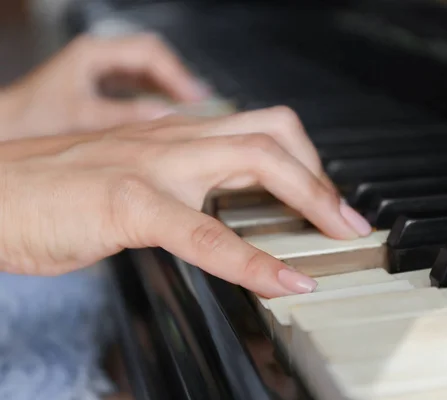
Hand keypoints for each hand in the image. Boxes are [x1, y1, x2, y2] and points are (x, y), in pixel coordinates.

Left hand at [0, 33, 206, 140]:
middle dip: (179, 78)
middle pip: (153, 58)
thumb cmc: (31, 121)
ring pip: (148, 72)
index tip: (195, 96)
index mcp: (93, 53)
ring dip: (171, 88)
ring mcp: (102, 72)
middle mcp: (100, 58)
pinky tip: (170, 115)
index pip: (148, 53)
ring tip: (193, 108)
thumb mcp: (82, 118)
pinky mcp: (103, 89)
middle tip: (202, 102)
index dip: (176, 74)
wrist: (5, 133)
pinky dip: (158, 99)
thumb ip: (125, 116)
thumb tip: (165, 116)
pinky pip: (139, 87)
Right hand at [0, 108, 371, 297]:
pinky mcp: (128, 203)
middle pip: (273, 136)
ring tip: (338, 237)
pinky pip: (205, 232)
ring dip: (310, 199)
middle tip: (348, 221)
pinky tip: (285, 281)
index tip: (329, 201)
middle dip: (322, 179)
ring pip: (254, 162)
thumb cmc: (55, 192)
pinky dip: (253, 260)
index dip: (305, 164)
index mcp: (174, 137)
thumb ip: (180, 187)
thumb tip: (219, 211)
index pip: (260, 132)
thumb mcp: (133, 180)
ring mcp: (153, 166)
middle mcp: (173, 141)